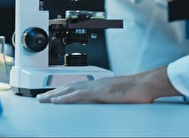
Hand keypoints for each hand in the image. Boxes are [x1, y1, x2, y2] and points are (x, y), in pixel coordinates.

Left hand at [37, 66, 178, 103]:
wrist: (148, 84)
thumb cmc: (139, 90)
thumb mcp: (122, 95)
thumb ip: (112, 98)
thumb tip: (107, 104)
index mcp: (100, 84)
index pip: (78, 88)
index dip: (63, 91)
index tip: (53, 95)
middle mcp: (96, 84)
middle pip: (69, 88)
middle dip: (53, 93)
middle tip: (40, 98)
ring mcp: (97, 87)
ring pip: (69, 91)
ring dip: (54, 95)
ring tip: (42, 100)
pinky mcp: (99, 93)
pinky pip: (78, 96)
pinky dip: (65, 98)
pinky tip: (56, 101)